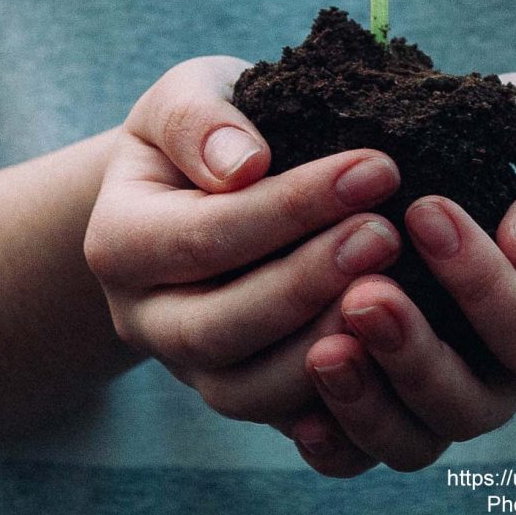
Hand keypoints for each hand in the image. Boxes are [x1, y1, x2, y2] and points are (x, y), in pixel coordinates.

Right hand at [84, 56, 402, 425]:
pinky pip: (281, 419)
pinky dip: (335, 400)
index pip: (204, 234)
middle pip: (218, 327)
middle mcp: (144, 316)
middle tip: (386, 233)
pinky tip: (389, 353)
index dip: (292, 207)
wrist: (198, 184)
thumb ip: (199, 120)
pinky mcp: (238, 390)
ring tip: (395, 289)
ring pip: (247, 390)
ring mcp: (188, 365)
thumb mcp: (186, 95)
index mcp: (120, 240)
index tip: (376, 168)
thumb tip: (243, 164)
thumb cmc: (203, 131)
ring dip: (324, 344)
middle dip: (309, 281)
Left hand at [290, 72, 515, 476]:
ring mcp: (442, 391)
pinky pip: (361, 450)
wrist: (487, 154)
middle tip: (363, 294)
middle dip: (413, 354)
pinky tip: (299, 415)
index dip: (483, 286)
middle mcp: (504, 372)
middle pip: (470, 404)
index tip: (426, 210)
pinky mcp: (385, 396)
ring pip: (412, 440)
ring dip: (366, 403)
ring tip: (322, 351)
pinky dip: (334, 441)